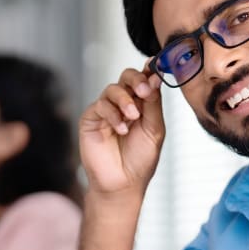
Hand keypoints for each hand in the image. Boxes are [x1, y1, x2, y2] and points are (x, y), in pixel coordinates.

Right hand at [79, 64, 164, 201]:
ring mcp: (107, 110)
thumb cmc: (140, 160)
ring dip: (125, 100)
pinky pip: (100, 105)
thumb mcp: (154, 130)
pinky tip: (122, 129)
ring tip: (133, 117)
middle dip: (137, 80)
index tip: (157, 66)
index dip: (150, 70)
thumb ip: (154, 104)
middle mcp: (124, 103)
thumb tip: (156, 77)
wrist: (123, 183)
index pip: (145, 79)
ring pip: (113, 89)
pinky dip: (113, 115)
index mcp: (142, 104)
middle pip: (127, 77)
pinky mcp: (91, 119)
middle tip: (144, 91)